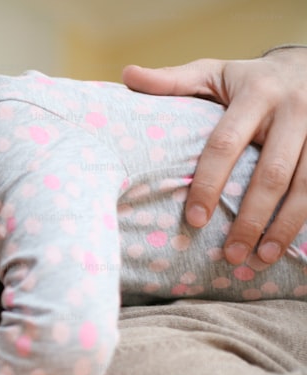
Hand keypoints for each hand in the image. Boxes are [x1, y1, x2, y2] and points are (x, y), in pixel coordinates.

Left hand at [122, 46, 306, 263]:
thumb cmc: (248, 79)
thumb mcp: (213, 73)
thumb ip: (173, 81)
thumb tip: (127, 76)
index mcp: (256, 94)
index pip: (225, 145)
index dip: (209, 183)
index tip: (194, 219)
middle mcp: (294, 110)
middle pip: (271, 174)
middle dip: (250, 218)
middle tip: (228, 254)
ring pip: (305, 186)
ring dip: (283, 227)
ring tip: (261, 259)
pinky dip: (306, 220)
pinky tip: (289, 246)